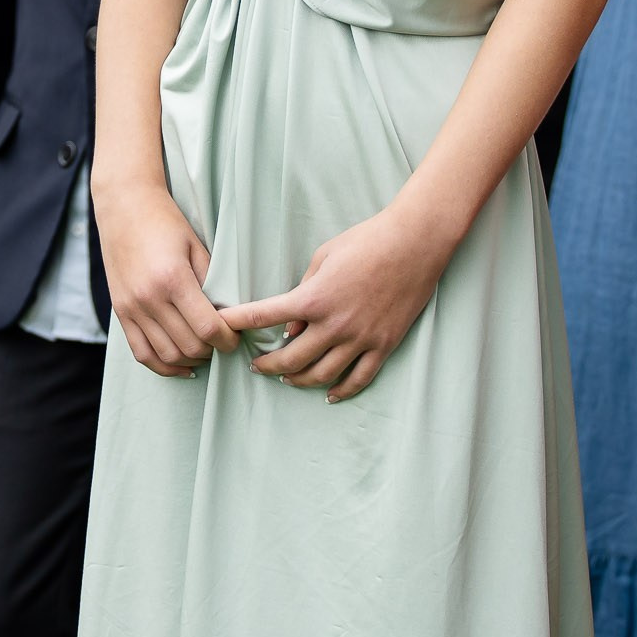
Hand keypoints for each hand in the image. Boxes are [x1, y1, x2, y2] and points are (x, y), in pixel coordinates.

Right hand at [96, 180, 234, 377]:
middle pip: (189, 345)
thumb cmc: (165, 222)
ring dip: (191, 360)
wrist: (124, 206)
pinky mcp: (120, 312)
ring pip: (167, 355)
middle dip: (213, 351)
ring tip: (206, 351)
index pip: (207, 327)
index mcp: (172, 279)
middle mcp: (149, 298)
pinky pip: (141, 352)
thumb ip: (212, 282)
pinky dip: (163, 366)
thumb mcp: (196, 246)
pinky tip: (182, 366)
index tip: (236, 337)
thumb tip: (228, 315)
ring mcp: (131, 308)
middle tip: (224, 343)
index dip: (228, 339)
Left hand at [220, 198, 455, 402]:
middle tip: (256, 365)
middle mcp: (335, 325)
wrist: (415, 243)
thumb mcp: (324, 256)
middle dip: (268, 365)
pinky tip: (329, 395)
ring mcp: (361, 339)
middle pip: (292, 359)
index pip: (265, 316)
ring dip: (299, 380)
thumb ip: (303, 290)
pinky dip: (341, 391)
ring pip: (322, 375)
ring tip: (287, 378)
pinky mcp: (384, 345)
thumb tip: (292, 329)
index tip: (222, 327)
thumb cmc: (367, 241)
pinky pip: (359, 378)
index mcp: (314, 298)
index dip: (238, 323)